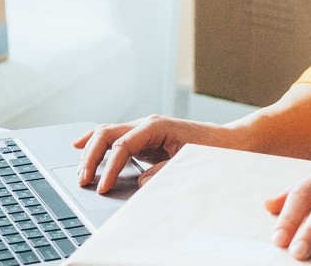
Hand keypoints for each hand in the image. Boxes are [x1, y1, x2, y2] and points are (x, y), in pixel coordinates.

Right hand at [73, 115, 239, 193]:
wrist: (230, 142)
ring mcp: (144, 129)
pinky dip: (97, 143)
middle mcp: (147, 124)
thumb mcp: (188, 163)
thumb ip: (163, 172)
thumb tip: (140, 183)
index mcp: (155, 126)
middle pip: (107, 134)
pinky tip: (81, 147)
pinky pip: (114, 138)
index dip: (109, 168)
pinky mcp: (145, 138)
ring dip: (90, 150)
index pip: (122, 145)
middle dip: (90, 156)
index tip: (102, 187)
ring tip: (79, 171)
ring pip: (107, 133)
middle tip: (82, 179)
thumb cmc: (212, 150)